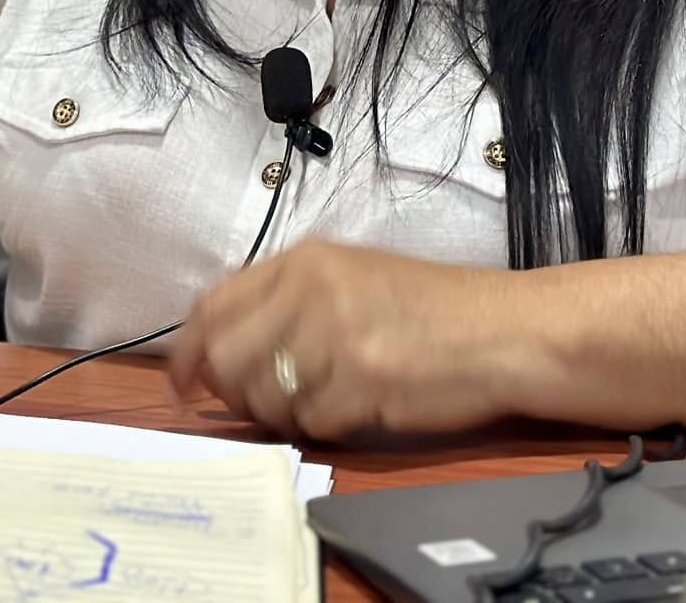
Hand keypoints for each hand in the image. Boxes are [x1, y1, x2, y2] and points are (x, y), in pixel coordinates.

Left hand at [166, 240, 525, 441]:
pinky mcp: (364, 380)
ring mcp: (338, 334)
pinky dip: (328, 426)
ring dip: (285, 413)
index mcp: (303, 260)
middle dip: (233, 392)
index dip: (187, 351)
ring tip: (325, 400)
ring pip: (266, 397)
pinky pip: (313, 423)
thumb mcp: (350, 278)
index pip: (213, 305)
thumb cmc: (432, 309)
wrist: (504, 331)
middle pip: (227, 358)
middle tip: (258, 404)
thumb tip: (218, 346)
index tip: (181, 382)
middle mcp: (312, 290)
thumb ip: (286, 301)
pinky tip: (359, 406)